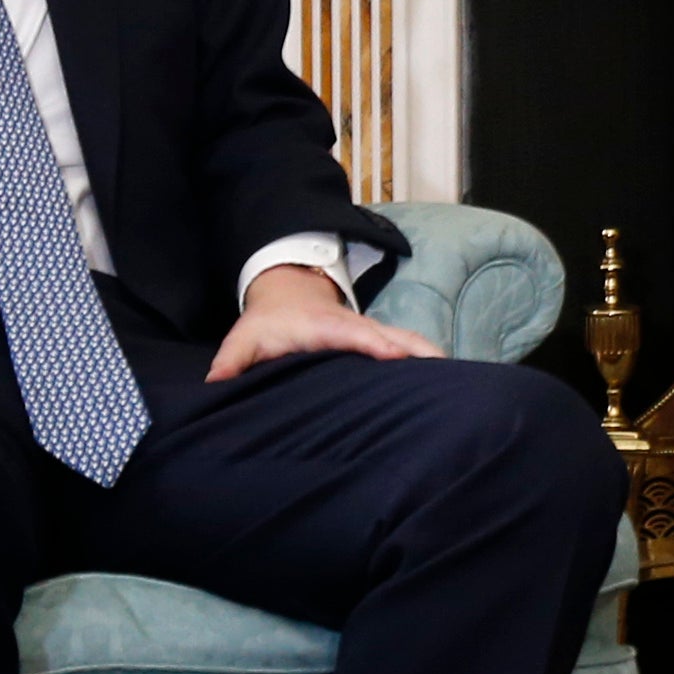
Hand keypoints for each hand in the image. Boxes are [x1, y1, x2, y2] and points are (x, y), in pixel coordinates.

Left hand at [207, 261, 444, 381]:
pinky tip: (448, 378)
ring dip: (428, 354)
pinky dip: (426, 358)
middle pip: (391, 334)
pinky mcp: (379, 339)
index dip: (373, 343)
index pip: (352, 334)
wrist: (288, 292)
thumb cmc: (268, 322)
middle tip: (443, 366)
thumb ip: (232, 359)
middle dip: (416, 348)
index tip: (394, 354)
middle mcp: (353, 327)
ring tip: (457, 377)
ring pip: (405, 339)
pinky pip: (407, 346)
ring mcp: (370, 332)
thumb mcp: (245, 337)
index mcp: (324, 327)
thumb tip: (216, 381)